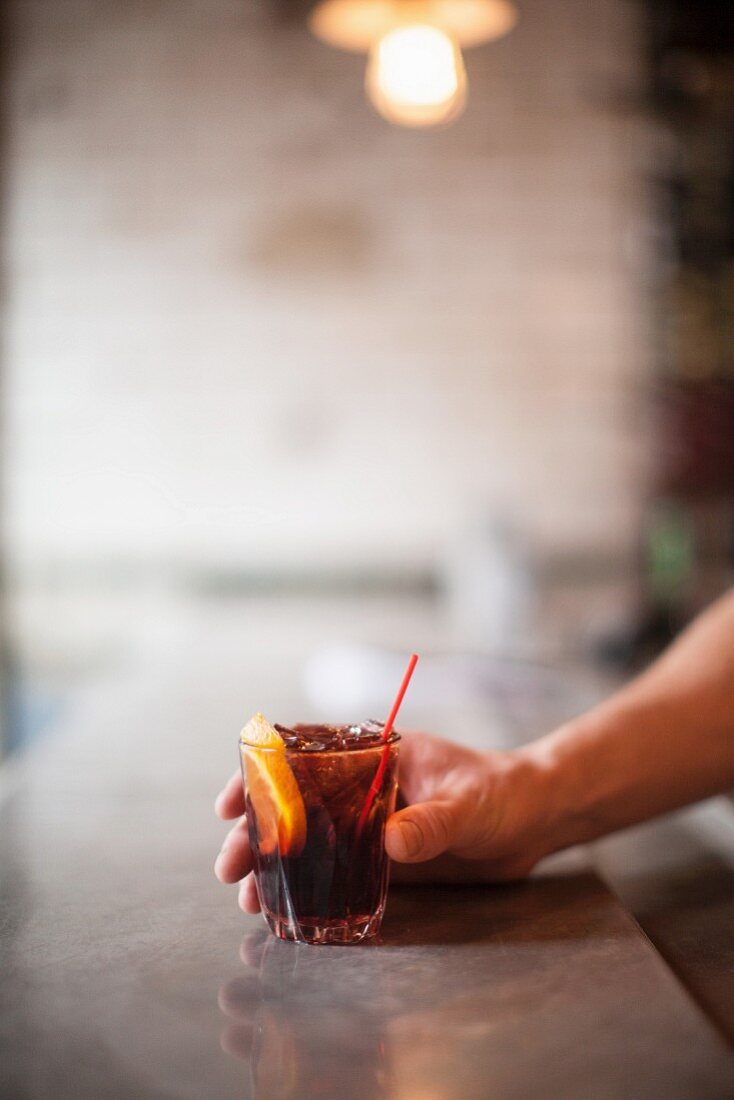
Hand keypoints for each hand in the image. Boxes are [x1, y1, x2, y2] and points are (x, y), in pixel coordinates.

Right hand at [214, 731, 548, 913]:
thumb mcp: (470, 804)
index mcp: (375, 753)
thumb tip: (391, 842)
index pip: (303, 753)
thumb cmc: (503, 792)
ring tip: (250, 902)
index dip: (260, 776)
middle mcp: (362, 786)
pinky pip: (336, 871)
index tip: (231, 802)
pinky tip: (287, 913)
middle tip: (231, 868)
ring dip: (275, 867)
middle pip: (294, 804)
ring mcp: (370, 823)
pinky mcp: (384, 858)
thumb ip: (433, 822)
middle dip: (257, 834)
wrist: (535, 819)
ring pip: (308, 841)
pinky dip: (308, 889)